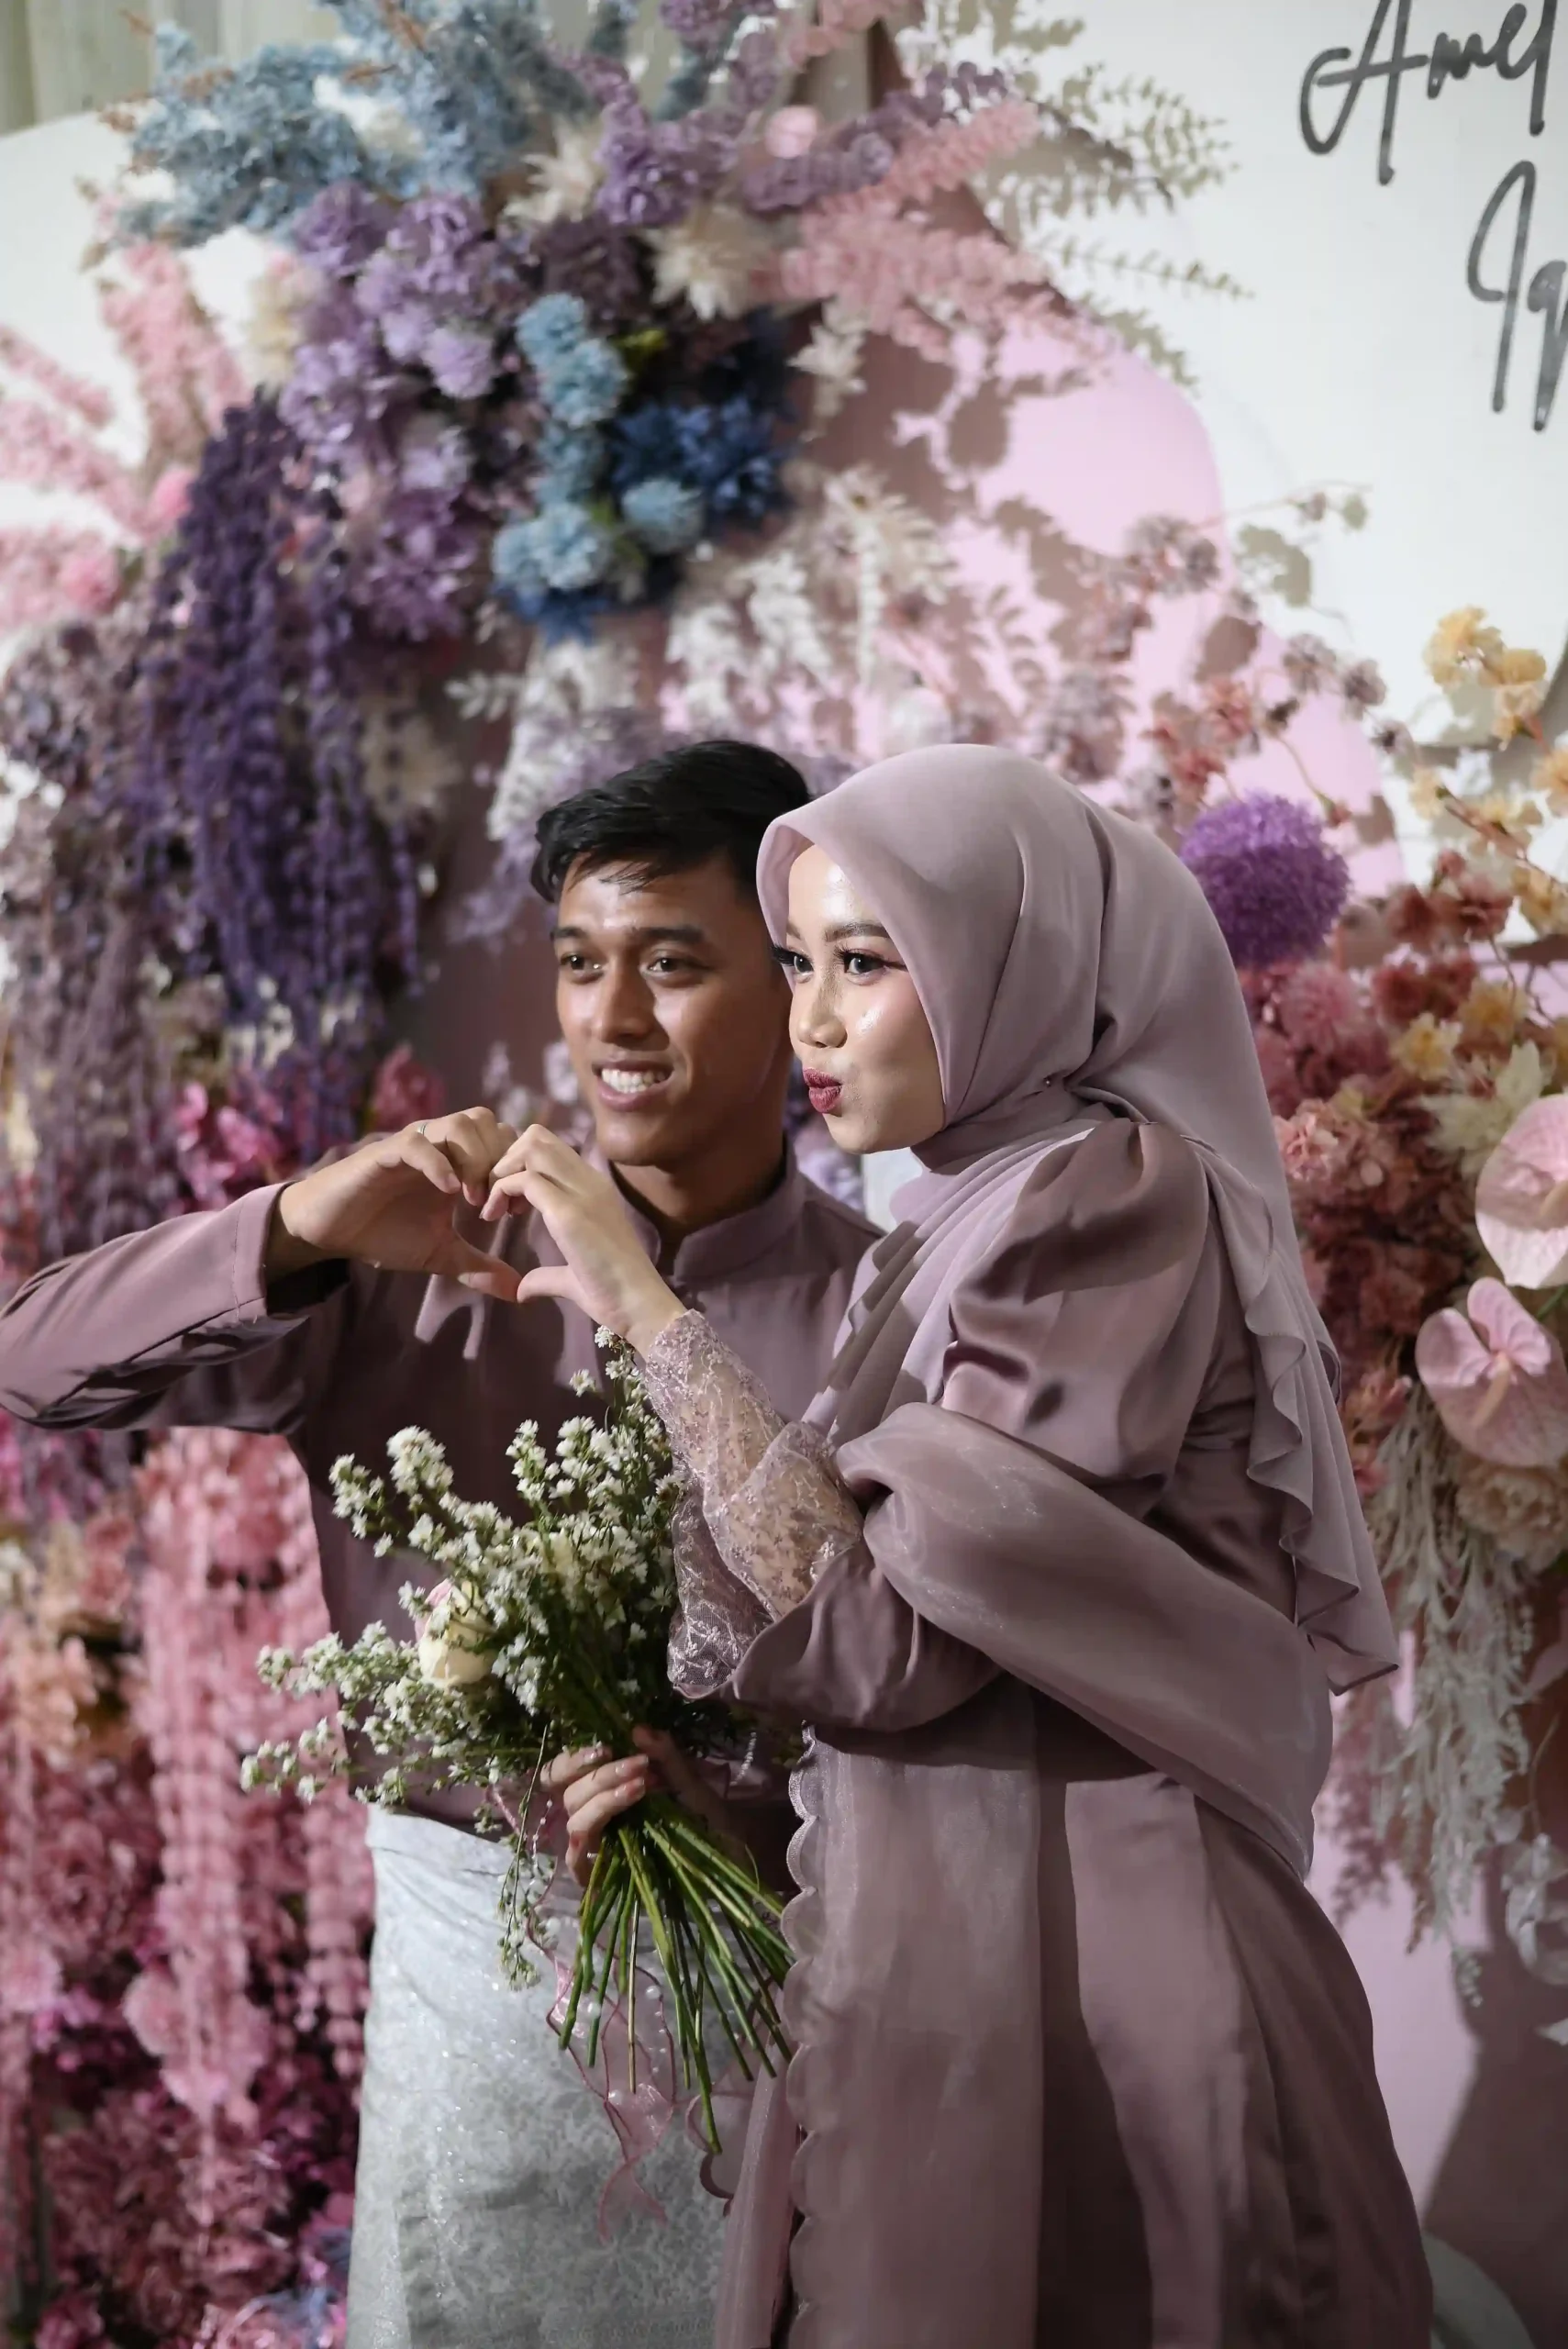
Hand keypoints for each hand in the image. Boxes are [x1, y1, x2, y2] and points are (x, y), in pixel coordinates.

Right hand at [269, 1107, 523, 1300]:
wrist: (330, 1231)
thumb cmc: (384, 1233)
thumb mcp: (440, 1253)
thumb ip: (478, 1267)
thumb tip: (518, 1292)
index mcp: (456, 1162)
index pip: (503, 1140)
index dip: (516, 1170)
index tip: (517, 1211)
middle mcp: (438, 1145)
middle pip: (487, 1122)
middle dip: (501, 1160)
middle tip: (496, 1203)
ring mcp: (413, 1145)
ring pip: (459, 1123)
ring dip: (475, 1159)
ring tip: (472, 1200)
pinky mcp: (384, 1153)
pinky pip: (417, 1143)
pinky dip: (438, 1163)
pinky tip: (449, 1193)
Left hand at [482, 1126, 681, 1352]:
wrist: (640, 1306)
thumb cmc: (615, 1294)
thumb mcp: (574, 1279)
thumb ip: (547, 1276)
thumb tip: (522, 1289)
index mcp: (594, 1189)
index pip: (550, 1148)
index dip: (520, 1165)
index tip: (510, 1203)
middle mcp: (589, 1181)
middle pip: (538, 1136)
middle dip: (505, 1159)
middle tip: (495, 1196)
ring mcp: (581, 1192)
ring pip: (532, 1145)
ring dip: (503, 1169)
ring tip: (494, 1204)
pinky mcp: (568, 1212)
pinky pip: (524, 1179)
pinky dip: (500, 1191)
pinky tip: (492, 1216)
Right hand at [547, 1728, 747, 1888]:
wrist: (728, 1856)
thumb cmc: (705, 1814)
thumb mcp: (686, 1779)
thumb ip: (664, 1754)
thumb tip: (637, 1729)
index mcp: (606, 1788)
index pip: (565, 1771)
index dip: (573, 1759)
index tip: (605, 1748)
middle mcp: (595, 1815)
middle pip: (570, 1794)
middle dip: (602, 1777)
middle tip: (640, 1766)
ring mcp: (597, 1845)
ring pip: (574, 1821)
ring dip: (602, 1800)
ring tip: (640, 1788)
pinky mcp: (601, 1873)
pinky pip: (577, 1860)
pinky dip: (590, 1844)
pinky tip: (614, 1832)